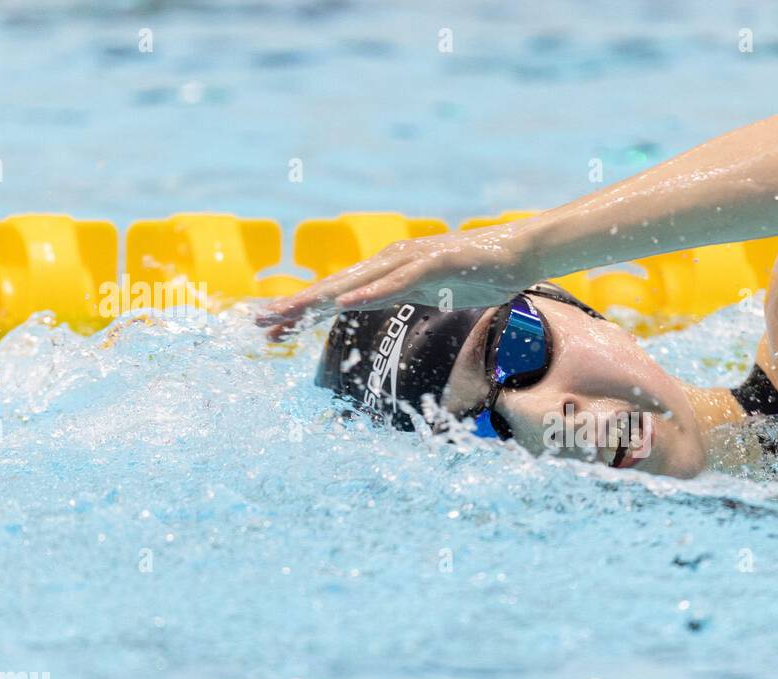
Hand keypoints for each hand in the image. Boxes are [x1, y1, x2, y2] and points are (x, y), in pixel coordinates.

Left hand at [255, 224, 538, 339]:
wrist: (518, 251)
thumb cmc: (476, 273)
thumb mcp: (426, 292)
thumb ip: (394, 295)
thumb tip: (362, 304)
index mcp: (386, 273)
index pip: (336, 295)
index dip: (302, 311)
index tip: (271, 329)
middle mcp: (389, 262)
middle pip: (335, 287)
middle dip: (296, 305)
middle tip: (259, 322)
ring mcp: (410, 260)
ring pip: (357, 282)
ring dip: (321, 298)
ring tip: (289, 312)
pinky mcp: (433, 263)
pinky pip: (396, 282)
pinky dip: (370, 293)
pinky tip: (346, 304)